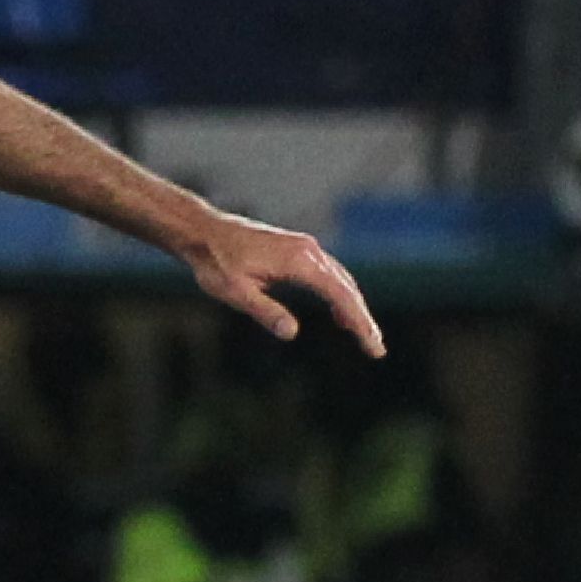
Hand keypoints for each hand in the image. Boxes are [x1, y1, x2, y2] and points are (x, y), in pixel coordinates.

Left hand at [177, 209, 383, 358]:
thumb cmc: (216, 262)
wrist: (205, 232)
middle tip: (376, 348)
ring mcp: (305, 248)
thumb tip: (292, 333)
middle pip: (347, 288)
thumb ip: (265, 311)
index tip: (373, 345)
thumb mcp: (236, 292)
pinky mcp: (298, 249)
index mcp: (299, 260)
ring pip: (340, 280)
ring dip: (353, 307)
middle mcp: (309, 251)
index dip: (359, 322)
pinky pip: (328, 274)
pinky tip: (338, 313)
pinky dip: (338, 294)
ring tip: (362, 335)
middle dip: (362, 318)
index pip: (340, 295)